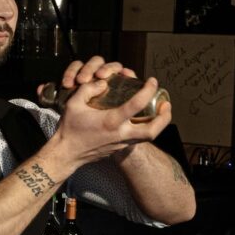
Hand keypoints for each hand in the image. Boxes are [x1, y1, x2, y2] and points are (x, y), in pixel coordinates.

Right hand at [40, 56, 172, 175]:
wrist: (67, 153)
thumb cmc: (69, 129)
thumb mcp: (74, 104)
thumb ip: (89, 89)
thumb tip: (104, 83)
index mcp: (111, 121)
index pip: (136, 104)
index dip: (148, 90)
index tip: (152, 81)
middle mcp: (120, 134)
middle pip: (152, 130)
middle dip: (164, 117)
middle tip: (167, 104)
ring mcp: (121, 143)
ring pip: (149, 137)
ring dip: (159, 125)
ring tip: (161, 112)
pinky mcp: (119, 148)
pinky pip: (138, 139)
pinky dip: (145, 129)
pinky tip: (143, 120)